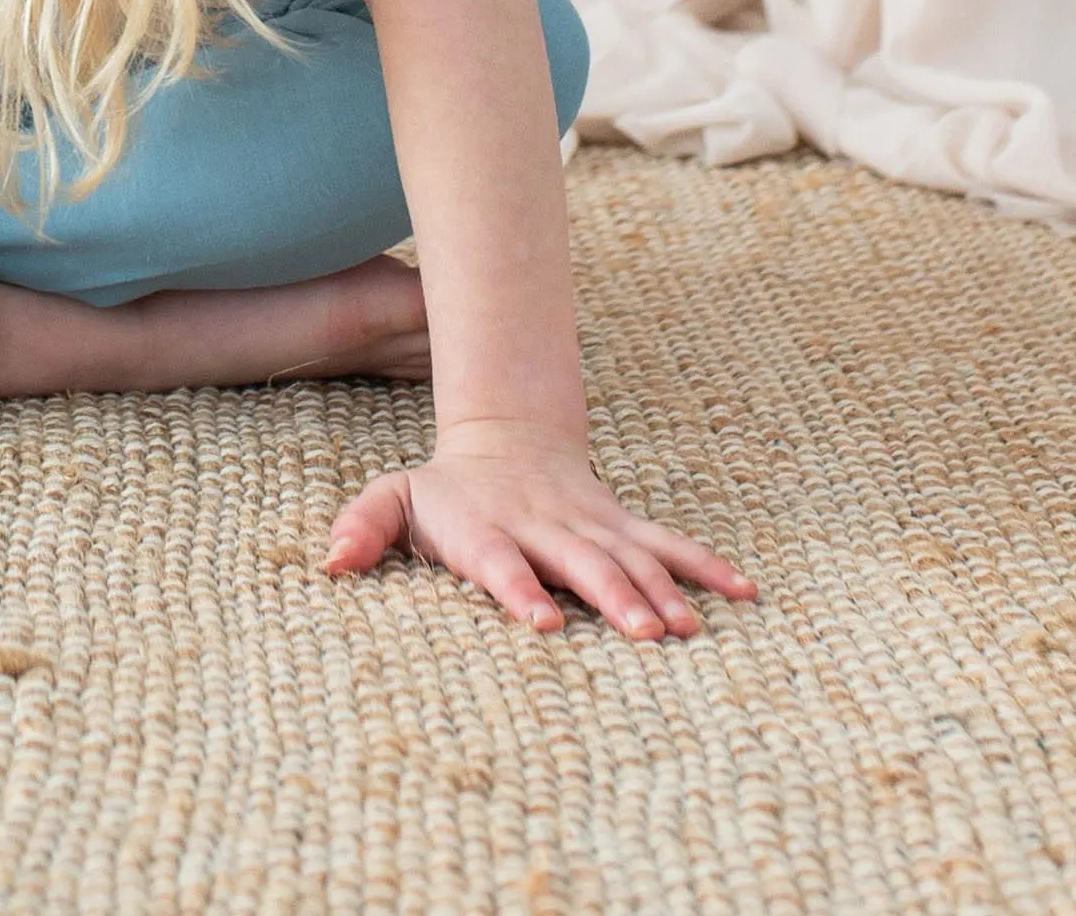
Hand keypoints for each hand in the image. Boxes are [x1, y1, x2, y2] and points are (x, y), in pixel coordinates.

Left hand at [324, 418, 756, 637]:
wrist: (505, 440)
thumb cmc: (446, 492)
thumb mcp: (395, 498)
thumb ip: (363, 526)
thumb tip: (329, 562)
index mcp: (488, 529)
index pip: (501, 561)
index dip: (520, 589)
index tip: (544, 622)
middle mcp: (545, 528)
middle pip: (580, 562)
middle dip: (611, 596)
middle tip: (642, 635)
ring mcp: (590, 526)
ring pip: (632, 556)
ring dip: (663, 590)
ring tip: (689, 628)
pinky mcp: (623, 526)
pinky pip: (670, 544)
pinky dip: (707, 565)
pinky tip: (746, 592)